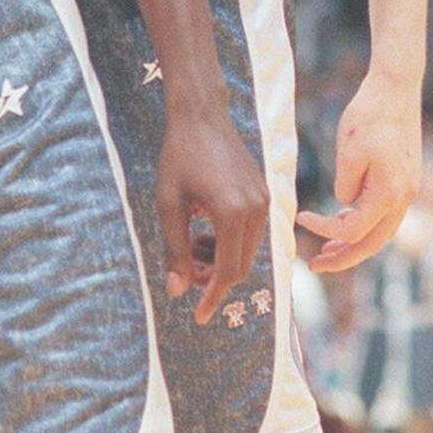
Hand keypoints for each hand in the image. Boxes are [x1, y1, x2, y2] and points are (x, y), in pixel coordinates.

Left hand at [157, 103, 269, 324]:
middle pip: (241, 266)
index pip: (227, 271)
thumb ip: (174, 249)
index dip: (212, 297)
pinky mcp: (264, 192)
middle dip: (215, 278)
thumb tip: (177, 291)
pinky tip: (207, 228)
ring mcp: (264, 200)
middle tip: (188, 272)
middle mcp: (256, 209)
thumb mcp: (168, 204)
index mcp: (232, 212)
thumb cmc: (178, 156)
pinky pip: (252, 233)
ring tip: (194, 244)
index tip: (198, 317)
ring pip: (248, 251)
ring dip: (222, 259)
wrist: (201, 115)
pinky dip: (231, 242)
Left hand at [296, 67, 421, 270]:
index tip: (300, 219)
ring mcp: (408, 190)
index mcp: (390, 193)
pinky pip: (383, 213)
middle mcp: (404, 198)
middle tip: (314, 266)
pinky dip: (362, 222)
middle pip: (373, 243)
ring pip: (380, 231)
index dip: (325, 231)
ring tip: (325, 252)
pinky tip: (341, 219)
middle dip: (343, 259)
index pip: (354, 230)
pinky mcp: (404, 181)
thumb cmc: (369, 114)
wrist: (396, 87)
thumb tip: (343, 205)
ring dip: (353, 243)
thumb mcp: (349, 149)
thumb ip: (345, 184)